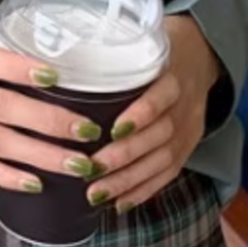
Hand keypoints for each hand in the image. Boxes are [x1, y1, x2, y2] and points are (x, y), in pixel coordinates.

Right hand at [0, 31, 109, 192]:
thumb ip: (1, 45)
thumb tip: (53, 47)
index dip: (22, 69)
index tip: (57, 76)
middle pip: (2, 109)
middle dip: (49, 123)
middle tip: (89, 131)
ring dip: (39, 156)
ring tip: (78, 165)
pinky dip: (6, 176)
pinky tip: (37, 184)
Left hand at [84, 15, 222, 212]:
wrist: (200, 53)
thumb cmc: (150, 49)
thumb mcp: (136, 42)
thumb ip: (105, 58)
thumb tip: (47, 67)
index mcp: (171, 73)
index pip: (162, 96)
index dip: (141, 114)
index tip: (111, 129)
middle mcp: (184, 103)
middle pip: (160, 134)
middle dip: (124, 157)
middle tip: (89, 170)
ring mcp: (189, 127)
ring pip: (163, 159)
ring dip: (129, 180)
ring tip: (96, 194)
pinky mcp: (189, 146)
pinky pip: (169, 173)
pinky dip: (144, 191)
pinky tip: (119, 204)